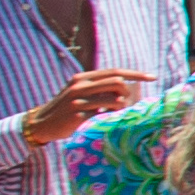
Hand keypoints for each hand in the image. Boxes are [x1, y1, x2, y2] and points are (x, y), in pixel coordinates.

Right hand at [26, 70, 148, 144]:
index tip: (152, 77)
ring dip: (121, 108)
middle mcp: (80, 85)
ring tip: (114, 114)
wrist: (42, 124)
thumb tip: (129, 88)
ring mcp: (78, 100)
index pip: (115, 71)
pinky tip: (106, 121)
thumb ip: (101, 88)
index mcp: (83, 77)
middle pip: (117, 82)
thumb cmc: (68, 109)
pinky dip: (111, 117)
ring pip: (114, 99)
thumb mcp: (81, 93)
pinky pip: (104, 115)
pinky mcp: (77, 115)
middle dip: (128, 93)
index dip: (136, 74)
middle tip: (126, 103)